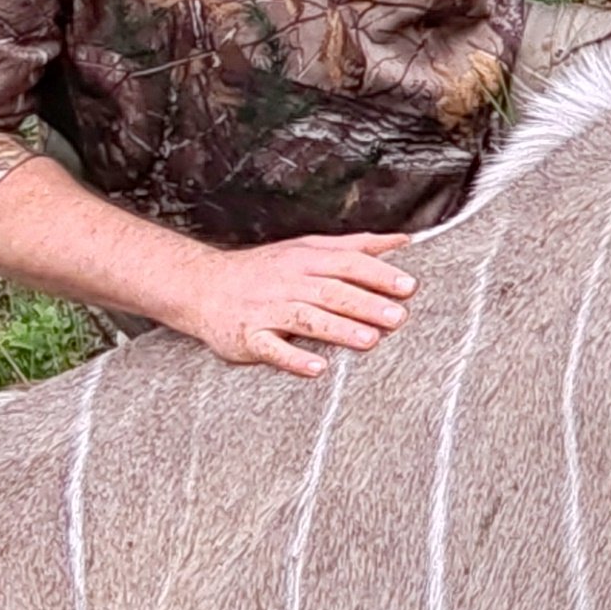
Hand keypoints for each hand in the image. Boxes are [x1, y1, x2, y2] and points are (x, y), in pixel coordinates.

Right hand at [170, 229, 417, 377]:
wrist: (202, 286)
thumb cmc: (264, 270)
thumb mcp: (306, 248)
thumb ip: (354, 246)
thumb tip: (400, 241)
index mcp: (305, 260)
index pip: (347, 264)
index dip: (378, 275)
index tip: (408, 287)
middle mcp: (287, 282)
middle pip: (331, 291)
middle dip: (365, 304)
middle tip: (398, 317)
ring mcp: (267, 310)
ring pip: (306, 318)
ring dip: (338, 329)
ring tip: (369, 340)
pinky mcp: (248, 337)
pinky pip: (272, 348)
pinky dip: (293, 358)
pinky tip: (316, 368)